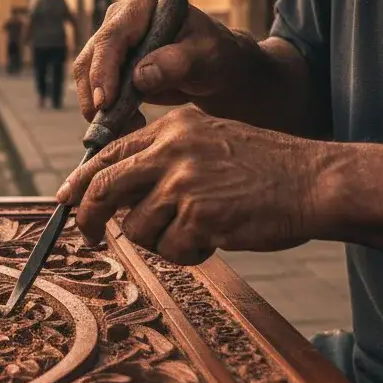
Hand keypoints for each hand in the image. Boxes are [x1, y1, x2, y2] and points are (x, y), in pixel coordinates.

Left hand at [56, 107, 330, 264]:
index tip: (65, 200)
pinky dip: (189, 254)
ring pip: (136, 228)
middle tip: (88, 239)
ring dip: (160, 241)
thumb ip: (162, 159)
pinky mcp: (200, 215)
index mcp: (171, 129)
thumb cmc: (265, 168)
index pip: (108, 154)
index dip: (80, 182)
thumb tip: (112, 194)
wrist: (317, 181)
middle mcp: (171, 150)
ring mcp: (184, 183)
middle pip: (103, 189)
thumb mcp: (208, 142)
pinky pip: (171, 250)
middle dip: (87, 218)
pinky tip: (216, 239)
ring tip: (197, 231)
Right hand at [73, 0, 243, 121]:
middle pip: (91, 56)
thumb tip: (139, 76)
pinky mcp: (109, 63)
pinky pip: (94, 87)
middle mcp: (120, 17)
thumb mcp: (206, 57)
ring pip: (86, 75)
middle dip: (96, 95)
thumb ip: (177, 62)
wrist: (216, 69)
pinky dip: (103, 110)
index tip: (105, 102)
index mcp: (143, 4)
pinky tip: (124, 125)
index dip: (102, 70)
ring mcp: (112, 40)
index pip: (112, 37)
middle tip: (113, 127)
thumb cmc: (216, 56)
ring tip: (125, 128)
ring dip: (97, 107)